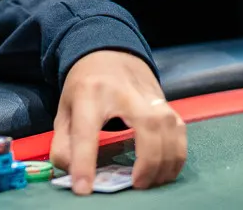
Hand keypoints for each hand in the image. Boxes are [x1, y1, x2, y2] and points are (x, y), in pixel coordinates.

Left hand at [51, 51, 185, 195]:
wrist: (108, 53)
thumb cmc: (85, 86)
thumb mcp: (64, 109)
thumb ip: (63, 143)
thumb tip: (69, 171)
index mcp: (89, 93)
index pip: (86, 131)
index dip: (84, 162)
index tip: (83, 189)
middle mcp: (124, 93)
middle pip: (146, 126)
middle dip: (146, 161)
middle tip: (136, 185)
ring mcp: (149, 96)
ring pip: (169, 129)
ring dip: (165, 162)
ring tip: (149, 183)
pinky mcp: (165, 103)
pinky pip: (179, 132)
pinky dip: (177, 155)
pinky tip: (165, 170)